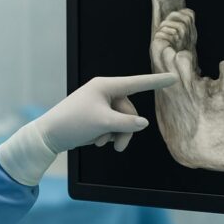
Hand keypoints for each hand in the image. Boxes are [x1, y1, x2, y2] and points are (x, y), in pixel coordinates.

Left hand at [0, 72, 176, 185]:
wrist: (49, 135)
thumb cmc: (74, 123)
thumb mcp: (103, 124)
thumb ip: (127, 123)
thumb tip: (143, 123)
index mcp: (106, 86)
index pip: (137, 83)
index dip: (157, 81)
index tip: (173, 77)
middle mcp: (104, 91)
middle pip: (130, 111)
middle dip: (125, 130)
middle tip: (116, 146)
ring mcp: (100, 104)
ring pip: (122, 120)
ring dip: (115, 135)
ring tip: (103, 144)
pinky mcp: (97, 115)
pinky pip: (112, 125)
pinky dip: (107, 134)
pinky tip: (95, 141)